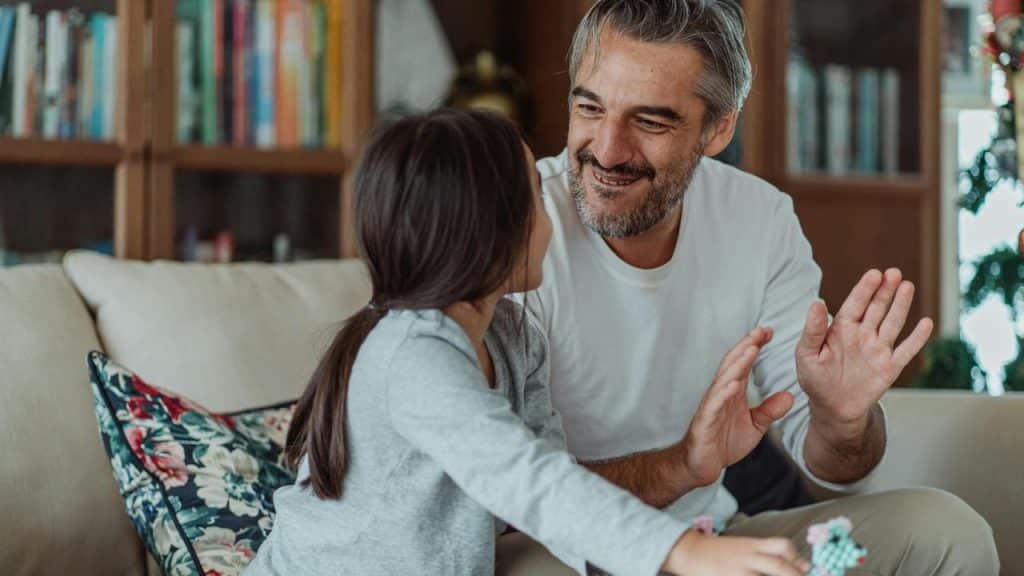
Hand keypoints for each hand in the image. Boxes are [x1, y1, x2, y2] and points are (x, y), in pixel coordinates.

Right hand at [661, 530, 809, 575]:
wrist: (690, 552)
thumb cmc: (722, 552)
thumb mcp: (746, 547)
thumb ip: (772, 554)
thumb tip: (804, 566)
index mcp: (752, 546)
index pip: (780, 546)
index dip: (797, 558)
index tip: (807, 569)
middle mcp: (747, 557)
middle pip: (777, 565)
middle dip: (793, 575)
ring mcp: (737, 572)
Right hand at [680, 327, 795, 486]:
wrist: (701, 464)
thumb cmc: (723, 442)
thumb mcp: (754, 425)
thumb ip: (769, 410)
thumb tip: (789, 396)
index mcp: (733, 391)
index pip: (744, 363)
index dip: (755, 346)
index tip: (769, 332)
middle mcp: (721, 393)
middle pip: (734, 363)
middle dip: (747, 345)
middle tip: (762, 330)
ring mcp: (712, 405)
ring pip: (724, 379)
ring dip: (737, 363)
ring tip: (751, 349)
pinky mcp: (705, 420)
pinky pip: (715, 404)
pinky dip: (723, 392)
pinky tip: (734, 384)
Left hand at [796, 269, 933, 428]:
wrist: (832, 408)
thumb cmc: (815, 379)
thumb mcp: (806, 355)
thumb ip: (812, 330)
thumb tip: (816, 303)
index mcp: (841, 329)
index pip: (855, 303)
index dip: (864, 289)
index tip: (874, 273)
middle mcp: (862, 335)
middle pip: (877, 308)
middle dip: (885, 290)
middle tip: (894, 273)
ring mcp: (878, 349)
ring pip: (892, 323)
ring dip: (901, 305)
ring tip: (908, 286)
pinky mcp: (890, 367)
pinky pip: (906, 350)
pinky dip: (917, 338)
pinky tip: (926, 322)